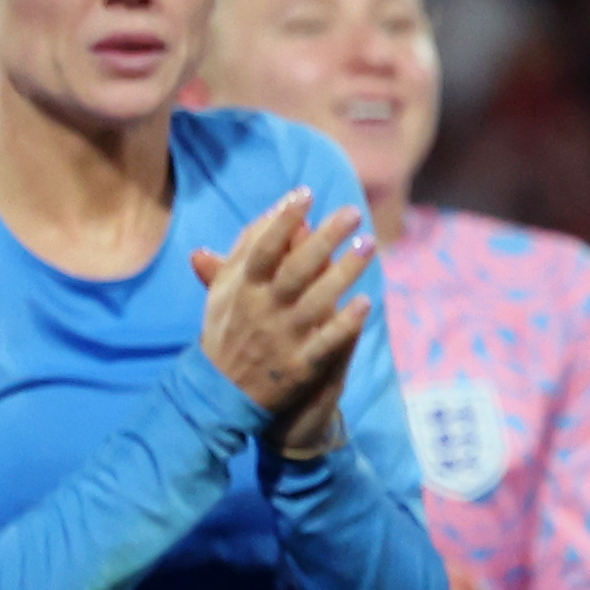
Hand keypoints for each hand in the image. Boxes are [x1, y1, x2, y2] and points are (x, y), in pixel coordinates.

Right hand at [191, 192, 375, 443]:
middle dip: (325, 237)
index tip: (305, 193)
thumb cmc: (227, 331)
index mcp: (242, 288)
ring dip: (344, 271)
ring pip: (317, 300)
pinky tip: (366, 303)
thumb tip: (274, 211)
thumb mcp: (225, 290)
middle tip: (353, 211)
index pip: (262, 247)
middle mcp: (262, 309)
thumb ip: (245, 250)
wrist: (221, 395)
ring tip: (368, 244)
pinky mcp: (301, 366)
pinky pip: (327, 342)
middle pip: (296, 267)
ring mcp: (283, 338)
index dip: (283, 219)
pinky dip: (345, 323)